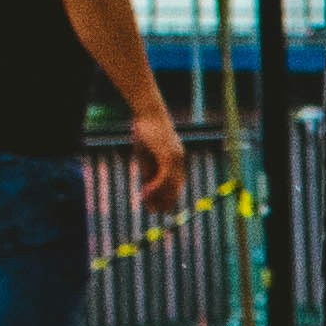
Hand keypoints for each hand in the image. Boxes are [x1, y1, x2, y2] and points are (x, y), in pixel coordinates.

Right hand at [129, 99, 189, 214]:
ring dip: (159, 197)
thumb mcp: (146, 155)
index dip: (167, 196)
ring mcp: (176, 158)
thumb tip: (148, 189)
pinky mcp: (169, 156)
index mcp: (176, 160)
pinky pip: (164, 177)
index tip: (156, 206)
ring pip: (171, 185)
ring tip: (148, 206)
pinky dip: (156, 187)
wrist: (148, 113)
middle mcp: (179, 160)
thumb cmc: (145, 131)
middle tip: (154, 212)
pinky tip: (145, 192)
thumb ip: (149, 170)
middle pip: (176, 187)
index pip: (175, 183)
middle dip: (166, 201)